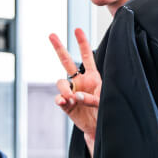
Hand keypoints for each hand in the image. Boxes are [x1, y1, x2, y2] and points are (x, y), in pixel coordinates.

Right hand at [51, 28, 100, 156]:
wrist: (99, 127)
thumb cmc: (105, 110)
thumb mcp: (104, 101)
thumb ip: (92, 98)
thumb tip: (75, 96)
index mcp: (92, 77)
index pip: (87, 57)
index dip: (82, 43)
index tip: (77, 29)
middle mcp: (80, 82)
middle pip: (67, 62)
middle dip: (59, 48)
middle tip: (51, 35)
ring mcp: (72, 92)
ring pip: (61, 82)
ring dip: (64, 89)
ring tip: (71, 98)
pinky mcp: (66, 104)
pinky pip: (59, 98)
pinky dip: (60, 99)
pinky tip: (64, 102)